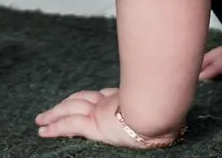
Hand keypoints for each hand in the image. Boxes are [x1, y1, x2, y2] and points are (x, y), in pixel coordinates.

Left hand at [36, 87, 179, 147]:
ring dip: (54, 114)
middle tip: (53, 108)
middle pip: (82, 100)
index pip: (103, 96)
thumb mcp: (166, 104)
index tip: (87, 100)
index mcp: (125, 97)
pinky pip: (69, 125)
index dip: (92, 98)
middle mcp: (109, 102)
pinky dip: (54, 128)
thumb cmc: (168, 105)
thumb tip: (181, 91)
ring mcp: (100, 111)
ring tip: (41, 119)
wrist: (162, 109)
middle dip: (67, 103)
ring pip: (70, 109)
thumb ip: (163, 99)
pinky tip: (43, 131)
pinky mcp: (94, 123)